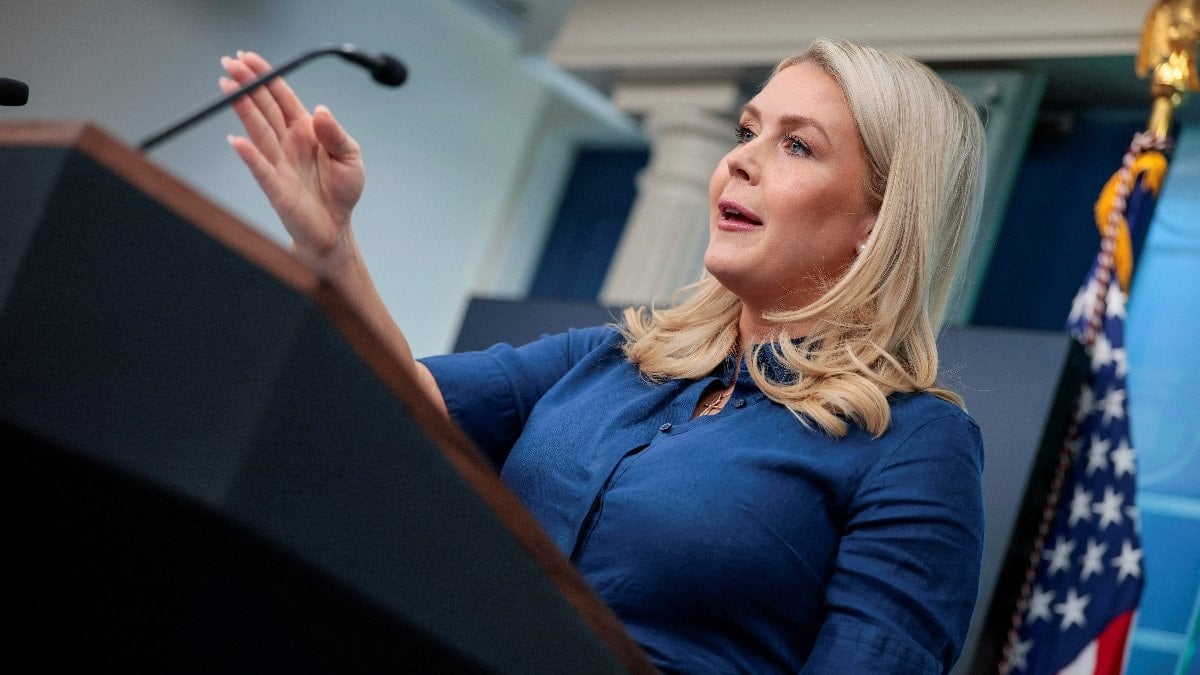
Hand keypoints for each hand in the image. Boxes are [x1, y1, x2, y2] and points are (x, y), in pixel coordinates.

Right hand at [220, 50, 364, 271]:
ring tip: (227, 87)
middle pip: (264, 108)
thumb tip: (320, 111)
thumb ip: (337, 134)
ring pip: (258, 130)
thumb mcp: (350, 157)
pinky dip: (249, 155)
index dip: (266, 77)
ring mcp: (279, 163)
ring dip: (243, 109)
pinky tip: (237, 140)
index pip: (282, 98)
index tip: (248, 58)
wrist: (335, 227)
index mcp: (306, 131)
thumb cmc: (341, 191)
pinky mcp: (276, 188)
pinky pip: (260, 168)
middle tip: (228, 63)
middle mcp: (288, 143)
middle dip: (247, 84)